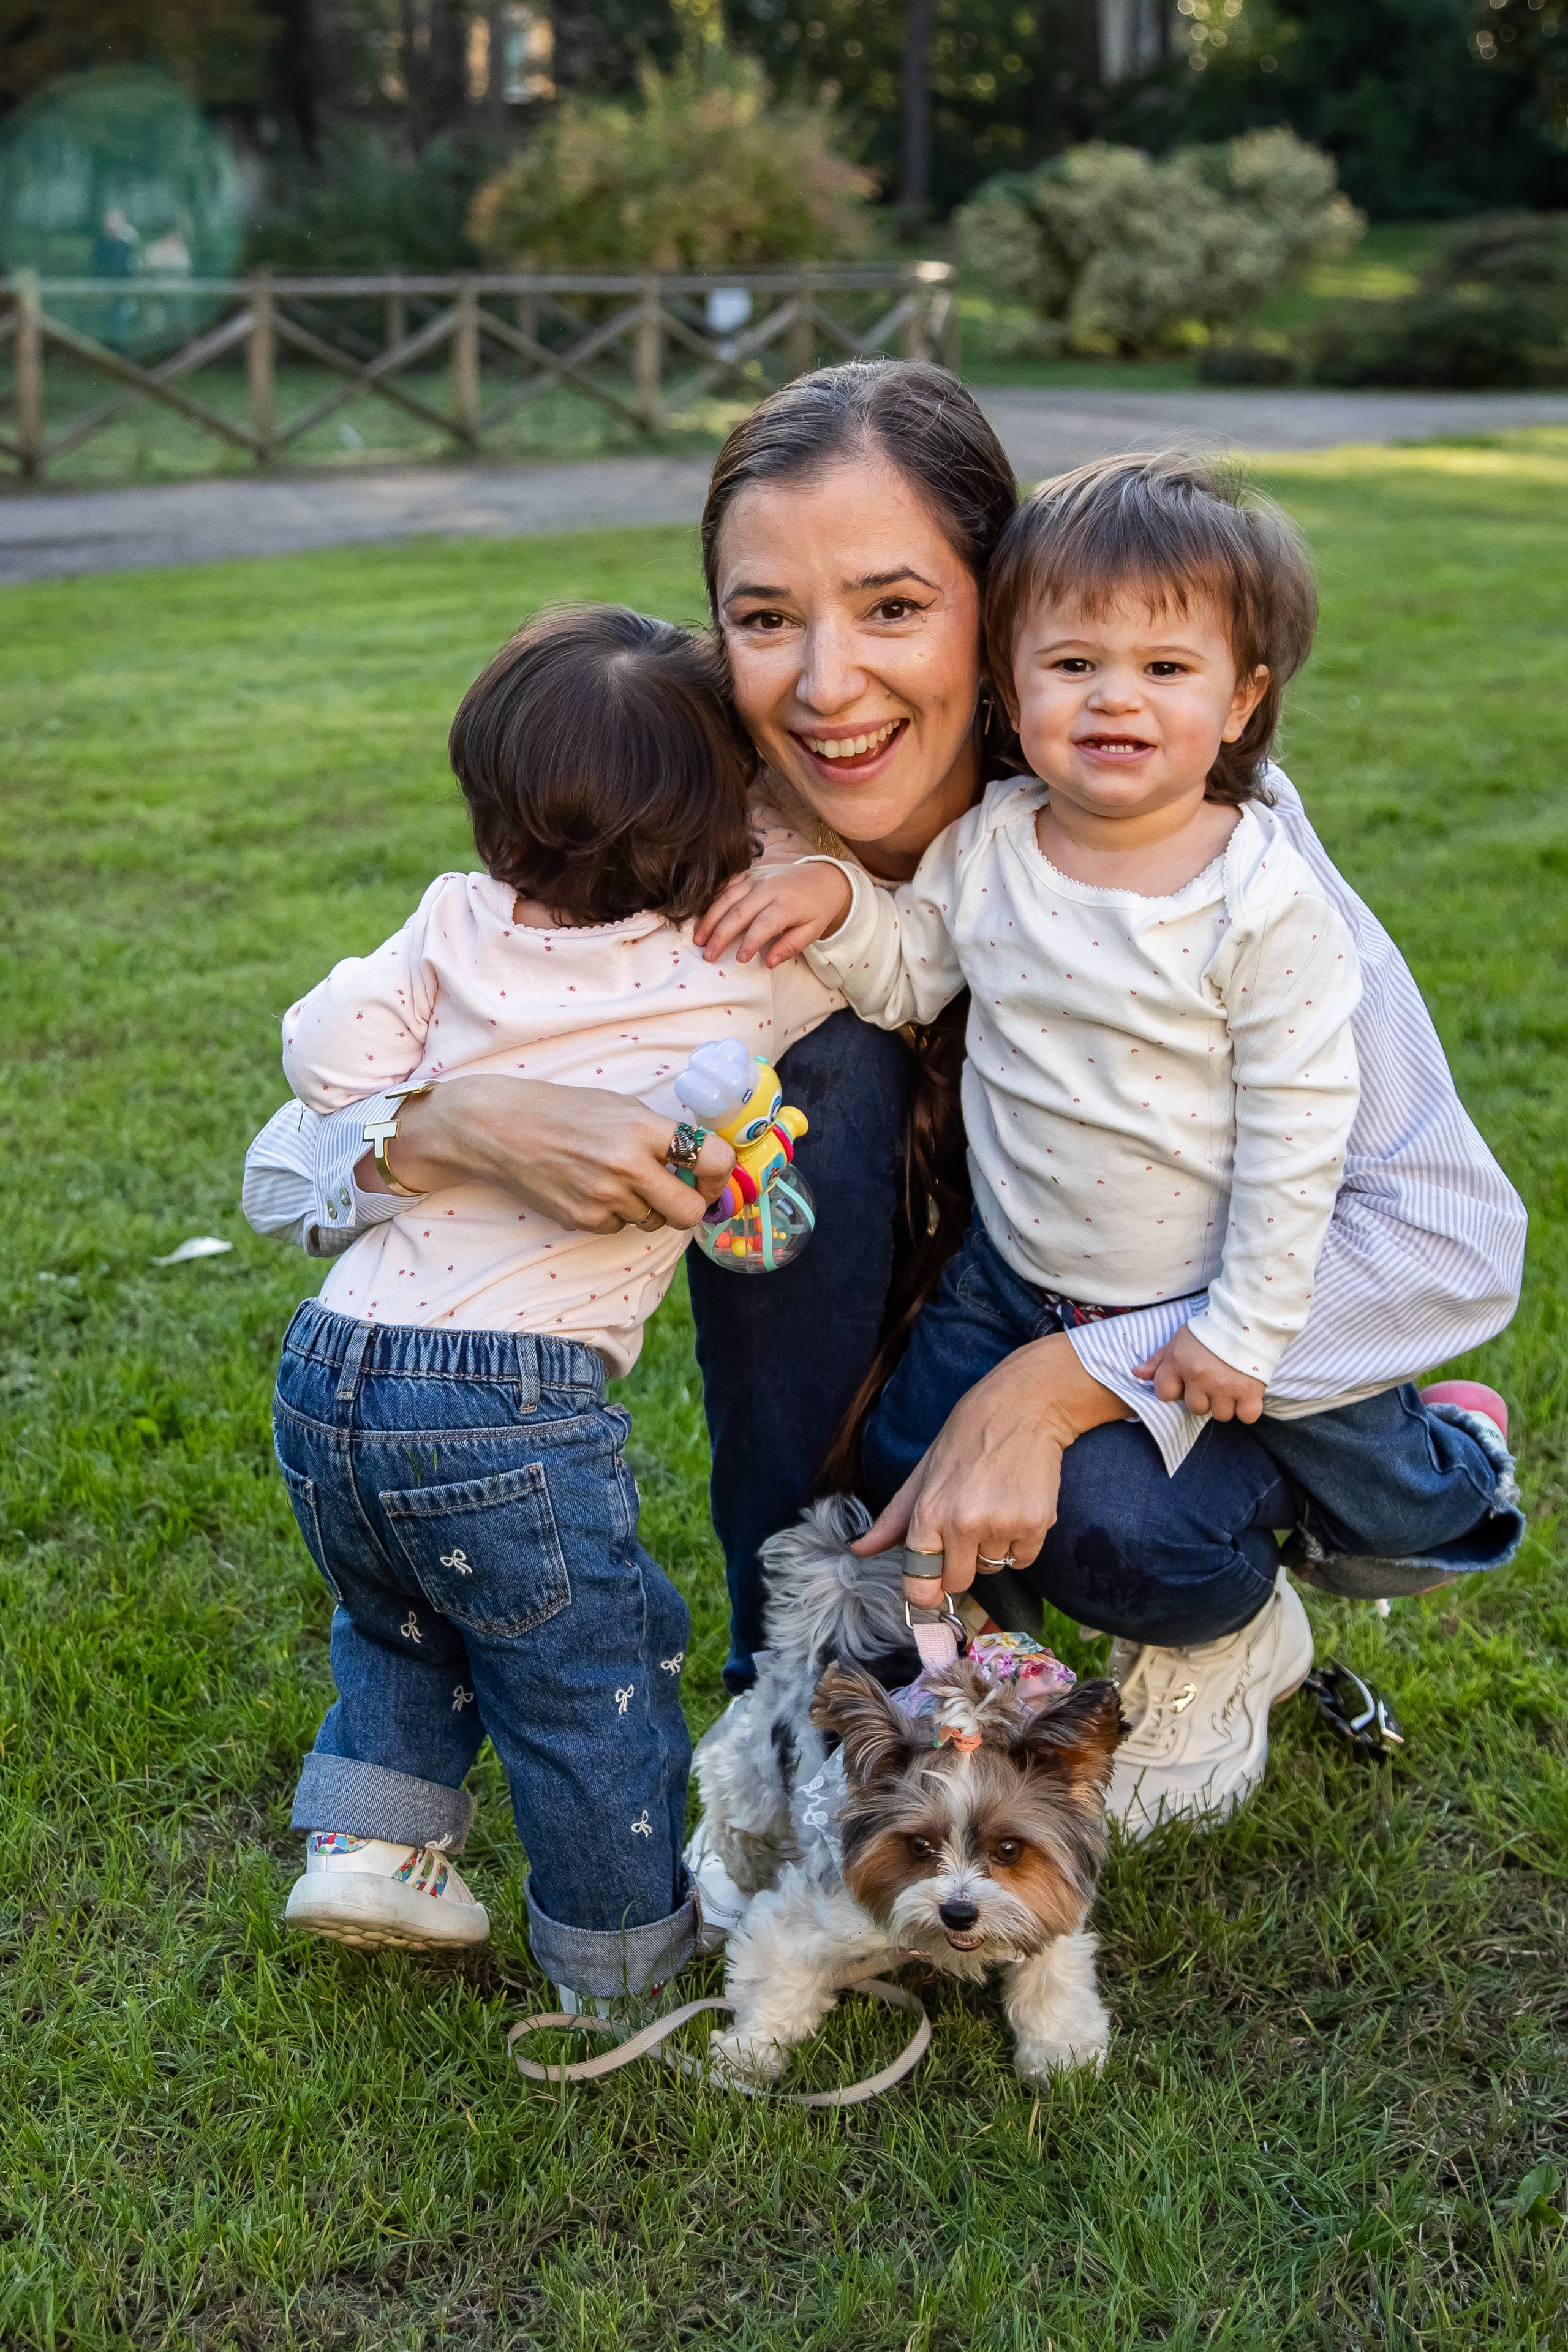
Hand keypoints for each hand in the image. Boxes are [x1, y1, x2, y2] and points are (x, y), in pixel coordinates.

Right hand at [357, 1075, 734, 1234]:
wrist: (499, 1128)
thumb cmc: (564, 1111)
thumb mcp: (620, 1107)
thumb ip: (660, 1136)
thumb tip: (701, 1166)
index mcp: (643, 1128)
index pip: (712, 1159)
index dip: (720, 1173)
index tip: (713, 1175)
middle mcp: (627, 1167)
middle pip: (689, 1211)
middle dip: (693, 1206)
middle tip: (683, 1194)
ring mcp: (603, 1198)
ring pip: (653, 1222)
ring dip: (648, 1207)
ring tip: (619, 1179)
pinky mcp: (583, 1220)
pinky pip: (619, 1227)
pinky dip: (615, 1214)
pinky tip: (592, 1189)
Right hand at [693, 862, 852, 967]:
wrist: (823, 877)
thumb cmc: (817, 909)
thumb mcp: (813, 931)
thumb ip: (791, 946)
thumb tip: (770, 962)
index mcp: (786, 905)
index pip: (763, 925)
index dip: (750, 942)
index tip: (739, 959)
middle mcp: (768, 889)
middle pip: (738, 912)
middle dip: (720, 935)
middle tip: (707, 955)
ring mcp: (756, 878)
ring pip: (726, 898)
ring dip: (709, 919)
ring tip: (698, 938)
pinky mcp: (749, 873)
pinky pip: (726, 885)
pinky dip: (712, 900)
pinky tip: (702, 916)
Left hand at [851, 1332, 1130, 1595]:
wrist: (1023, 1409)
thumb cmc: (966, 1438)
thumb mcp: (921, 1474)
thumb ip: (892, 1520)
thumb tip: (858, 1551)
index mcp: (929, 1512)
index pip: (919, 1581)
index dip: (924, 1592)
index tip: (929, 1593)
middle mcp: (964, 1525)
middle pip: (957, 1582)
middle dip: (959, 1566)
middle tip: (967, 1529)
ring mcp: (1001, 1526)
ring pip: (992, 1568)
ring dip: (992, 1548)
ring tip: (995, 1505)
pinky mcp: (1035, 1525)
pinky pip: (1023, 1559)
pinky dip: (1020, 1543)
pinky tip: (1016, 1507)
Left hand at [1135, 1325, 1266, 1422]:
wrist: (1248, 1317)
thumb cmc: (1210, 1329)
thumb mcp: (1179, 1339)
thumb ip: (1159, 1359)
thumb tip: (1137, 1373)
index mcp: (1178, 1362)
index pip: (1164, 1394)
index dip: (1175, 1389)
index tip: (1187, 1380)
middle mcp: (1199, 1377)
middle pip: (1195, 1408)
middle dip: (1203, 1397)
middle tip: (1214, 1380)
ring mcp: (1224, 1386)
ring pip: (1220, 1415)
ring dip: (1225, 1404)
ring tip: (1231, 1385)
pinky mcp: (1249, 1391)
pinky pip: (1246, 1417)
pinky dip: (1247, 1409)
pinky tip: (1246, 1394)